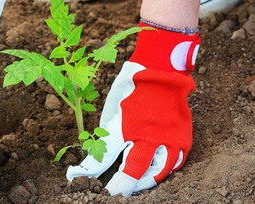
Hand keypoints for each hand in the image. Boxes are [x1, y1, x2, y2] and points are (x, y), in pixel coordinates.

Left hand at [66, 23, 200, 196]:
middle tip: (112, 194)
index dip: (87, 171)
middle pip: (133, 173)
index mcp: (123, 125)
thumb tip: (104, 151)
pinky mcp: (182, 134)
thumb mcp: (111, 105)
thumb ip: (109, 131)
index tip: (75, 177)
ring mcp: (167, 136)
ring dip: (144, 182)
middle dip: (119, 188)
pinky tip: (157, 173)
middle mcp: (146, 134)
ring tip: (135, 187)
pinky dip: (166, 170)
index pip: (102, 157)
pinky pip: (177, 161)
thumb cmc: (131, 84)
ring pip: (157, 172)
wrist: (161, 66)